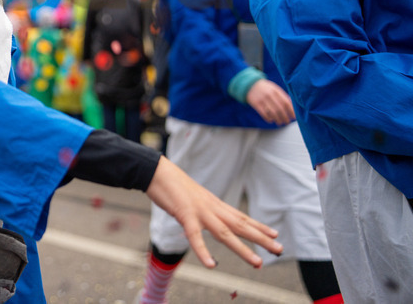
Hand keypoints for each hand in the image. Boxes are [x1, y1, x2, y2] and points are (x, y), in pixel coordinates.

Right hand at [146, 156, 282, 268]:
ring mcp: (199, 212)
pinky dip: (203, 251)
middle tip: (279, 249)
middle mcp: (212, 208)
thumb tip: (205, 217)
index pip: (240, 216)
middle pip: (240, 225)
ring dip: (242, 249)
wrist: (156, 171)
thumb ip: (202, 208)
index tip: (274, 234)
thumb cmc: (172, 184)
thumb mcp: (193, 197)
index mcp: (214, 204)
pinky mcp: (184, 215)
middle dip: (261, 238)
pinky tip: (211, 264)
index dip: (258, 226)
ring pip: (225, 233)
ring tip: (258, 262)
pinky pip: (195, 236)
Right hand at [246, 79, 294, 125]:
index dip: (291, 111)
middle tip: (287, 122)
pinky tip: (271, 120)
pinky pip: (264, 114)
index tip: (294, 116)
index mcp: (276, 91)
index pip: (286, 102)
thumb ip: (282, 96)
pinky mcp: (256, 104)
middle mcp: (270, 95)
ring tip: (280, 122)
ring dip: (278, 119)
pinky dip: (268, 118)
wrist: (249, 84)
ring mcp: (262, 100)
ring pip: (273, 112)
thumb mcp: (274, 88)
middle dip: (285, 117)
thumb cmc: (265, 88)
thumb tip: (291, 107)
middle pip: (280, 109)